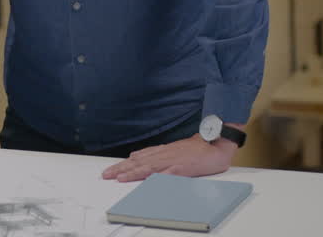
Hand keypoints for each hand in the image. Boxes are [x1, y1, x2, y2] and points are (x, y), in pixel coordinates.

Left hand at [101, 134, 236, 181]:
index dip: (123, 165)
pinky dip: (159, 177)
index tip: (110, 171)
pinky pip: (170, 173)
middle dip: (122, 169)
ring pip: (150, 167)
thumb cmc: (196, 149)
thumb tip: (137, 156)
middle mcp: (164, 155)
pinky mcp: (185, 167)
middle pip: (139, 163)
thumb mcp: (172, 150)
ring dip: (134, 173)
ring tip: (121, 178)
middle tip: (107, 175)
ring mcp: (174, 160)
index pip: (138, 159)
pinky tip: (150, 181)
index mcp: (161, 152)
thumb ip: (156, 154)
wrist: (215, 142)